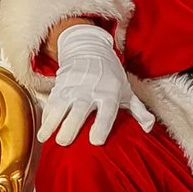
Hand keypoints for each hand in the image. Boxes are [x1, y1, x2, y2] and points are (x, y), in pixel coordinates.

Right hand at [36, 23, 146, 146]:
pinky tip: (43, 129)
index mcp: (109, 93)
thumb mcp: (126, 91)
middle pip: (80, 109)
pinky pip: (51, 101)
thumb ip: (139, 111)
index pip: (107, 111)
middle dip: (71, 126)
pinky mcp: (60, 86)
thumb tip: (149, 128)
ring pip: (61, 105)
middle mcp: (90, 90)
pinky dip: (46, 115)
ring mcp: (73, 87)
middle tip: (64, 142)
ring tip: (45, 137)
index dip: (101, 126)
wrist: (89, 50)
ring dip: (52, 121)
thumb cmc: (111, 76)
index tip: (95, 141)